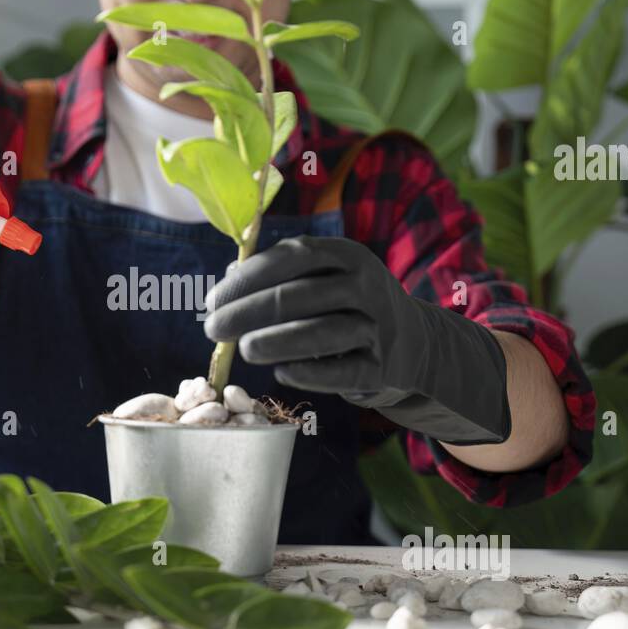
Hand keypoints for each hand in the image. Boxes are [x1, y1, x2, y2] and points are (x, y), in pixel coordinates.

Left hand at [203, 235, 510, 444]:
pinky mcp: (383, 367)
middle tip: (213, 329)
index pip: (294, 257)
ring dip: (278, 341)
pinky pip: (345, 371)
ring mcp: (379, 326)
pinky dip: (311, 372)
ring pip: (323, 331)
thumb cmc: (349, 306)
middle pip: (301, 296)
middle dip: (249, 312)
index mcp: (347, 255)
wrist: (415, 342)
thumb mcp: (324, 278)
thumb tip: (227, 277)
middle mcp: (366, 285)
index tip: (212, 300)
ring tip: (244, 350)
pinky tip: (282, 373)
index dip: (249, 278)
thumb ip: (279, 274)